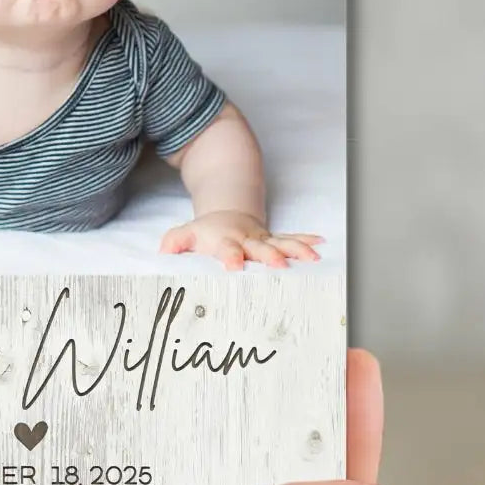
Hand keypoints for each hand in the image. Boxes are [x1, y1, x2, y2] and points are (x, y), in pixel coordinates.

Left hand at [160, 210, 323, 269]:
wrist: (225, 217)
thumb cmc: (204, 234)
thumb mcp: (185, 234)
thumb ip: (174, 242)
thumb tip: (163, 252)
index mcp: (223, 240)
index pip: (226, 249)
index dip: (230, 257)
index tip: (234, 267)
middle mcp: (246, 239)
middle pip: (259, 248)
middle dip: (270, 256)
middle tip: (280, 266)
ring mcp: (262, 239)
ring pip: (281, 243)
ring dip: (296, 249)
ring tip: (312, 258)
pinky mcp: (274, 240)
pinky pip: (292, 239)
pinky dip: (306, 241)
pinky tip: (321, 244)